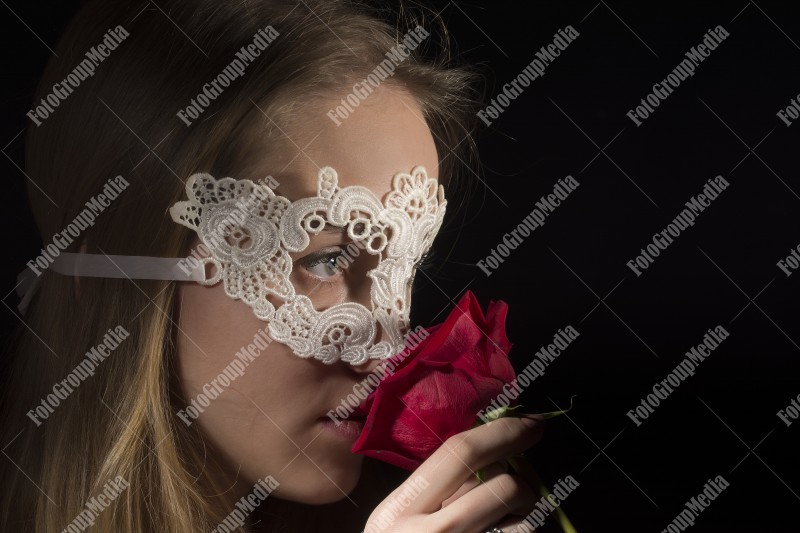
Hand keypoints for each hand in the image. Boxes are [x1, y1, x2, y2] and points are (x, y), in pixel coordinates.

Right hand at [363, 415, 543, 532]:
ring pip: (526, 524)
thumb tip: (491, 454)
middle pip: (503, 485)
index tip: (533, 424)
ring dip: (527, 522)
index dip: (503, 431)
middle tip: (516, 494)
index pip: (459, 453)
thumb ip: (432, 492)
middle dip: (523, 484)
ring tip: (505, 531)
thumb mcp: (398, 526)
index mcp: (398, 512)